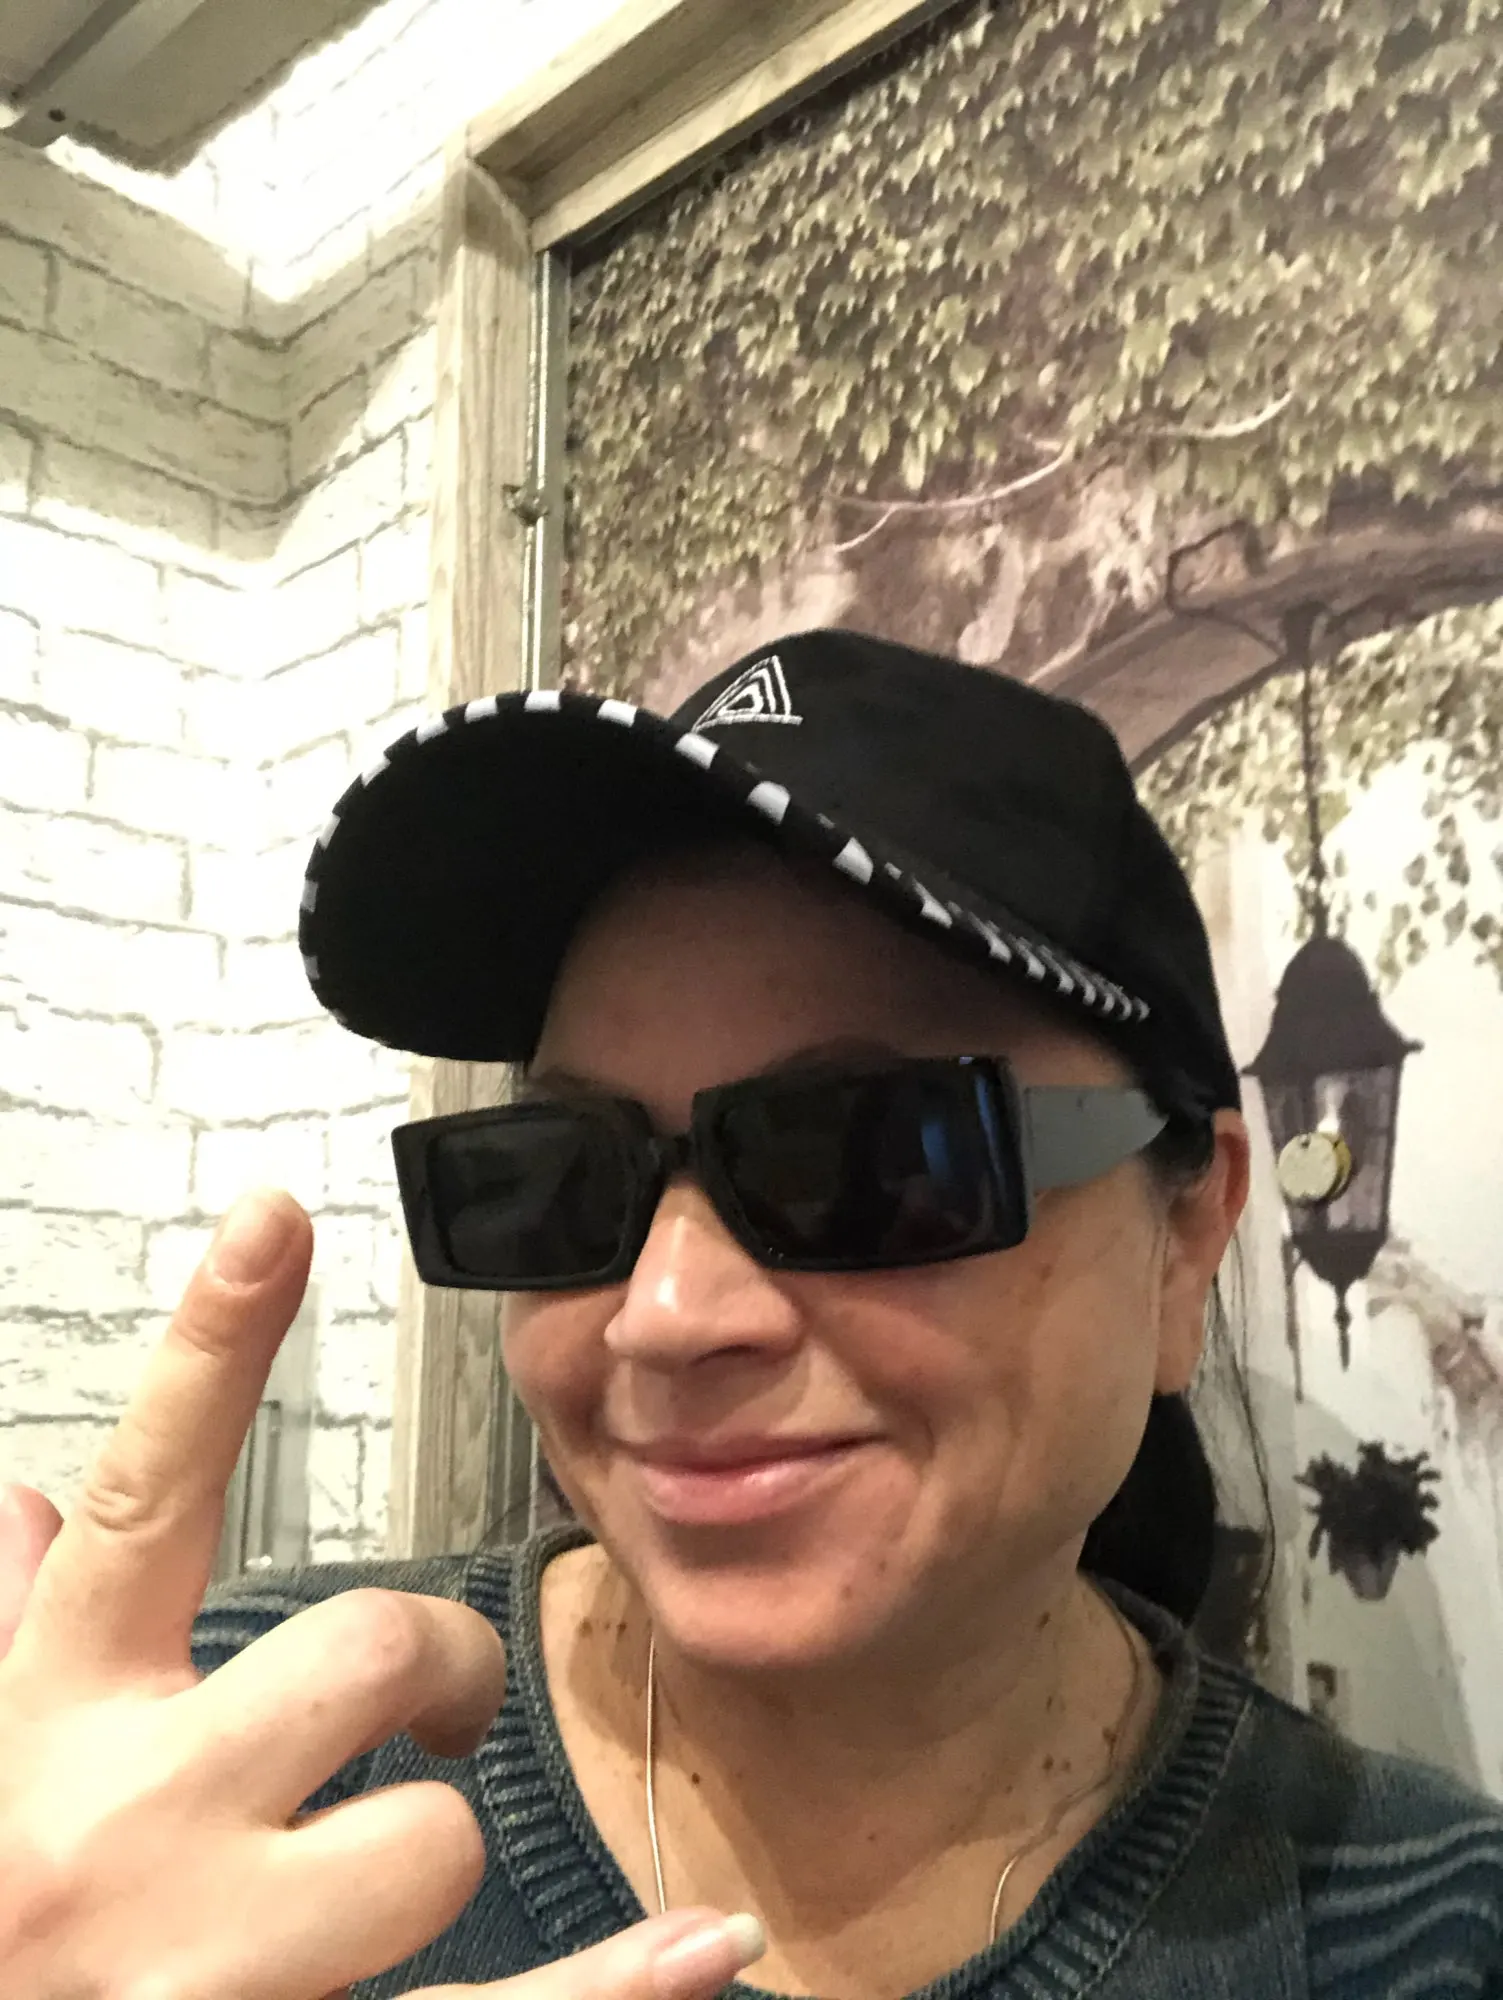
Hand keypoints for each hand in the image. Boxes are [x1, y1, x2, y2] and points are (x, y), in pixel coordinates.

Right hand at [0, 1189, 763, 1999]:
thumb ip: (13, 1627)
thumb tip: (24, 1501)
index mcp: (51, 1722)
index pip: (144, 1500)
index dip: (212, 1351)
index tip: (280, 1219)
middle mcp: (123, 1826)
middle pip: (367, 1649)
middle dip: (437, 1661)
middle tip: (429, 1699)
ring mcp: (209, 1961)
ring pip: (434, 1835)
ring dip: (432, 1843)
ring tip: (368, 1878)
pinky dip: (609, 1993)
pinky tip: (709, 1948)